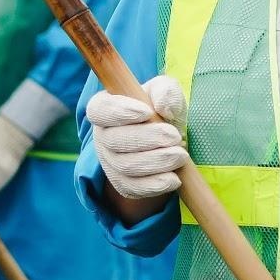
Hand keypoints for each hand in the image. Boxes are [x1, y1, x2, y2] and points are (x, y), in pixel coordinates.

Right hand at [85, 76, 189, 201]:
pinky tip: (174, 178)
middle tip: (175, 136)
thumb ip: (165, 91)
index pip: (99, 110)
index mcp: (105, 108)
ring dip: (156, 162)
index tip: (146, 112)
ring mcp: (110, 163)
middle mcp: (102, 137)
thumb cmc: (161, 110)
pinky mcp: (123, 184)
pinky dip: (155, 185)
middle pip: (114, 141)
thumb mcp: (166, 92)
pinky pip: (134, 188)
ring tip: (180, 156)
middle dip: (147, 139)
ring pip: (126, 166)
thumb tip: (163, 107)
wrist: (168, 142)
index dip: (118, 112)